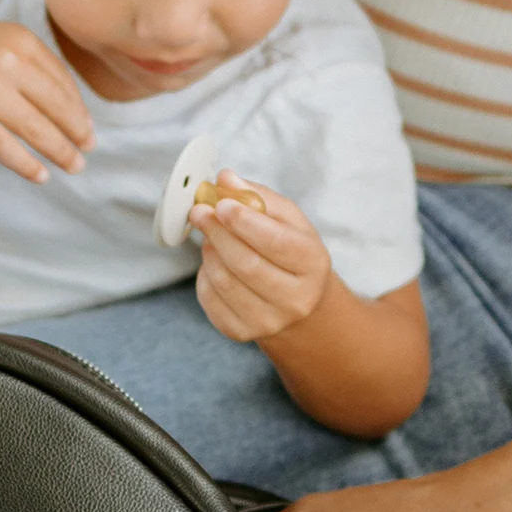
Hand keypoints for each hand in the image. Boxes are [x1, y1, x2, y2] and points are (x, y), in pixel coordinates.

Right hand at [0, 8, 91, 182]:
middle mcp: (9, 63)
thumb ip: (26, 64)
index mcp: (21, 40)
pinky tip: (40, 175)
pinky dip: (27, 164)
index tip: (86, 128)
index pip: (63, 82)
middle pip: (57, 107)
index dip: (79, 110)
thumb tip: (61, 104)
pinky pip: (5, 147)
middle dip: (77, 134)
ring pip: (37, 129)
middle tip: (87, 151)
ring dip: (60, 152)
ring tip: (74, 167)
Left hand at [192, 174, 330, 342]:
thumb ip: (258, 196)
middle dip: (218, 233)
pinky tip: (213, 262)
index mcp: (312, 264)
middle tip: (199, 211)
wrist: (297, 300)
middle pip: (247, 264)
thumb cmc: (290, 252)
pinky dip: (204, 275)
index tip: (220, 203)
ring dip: (209, 252)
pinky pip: (210, 299)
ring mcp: (268, 321)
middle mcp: (296, 299)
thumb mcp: (287, 220)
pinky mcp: (241, 332)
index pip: (276, 242)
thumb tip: (225, 179)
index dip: (244, 221)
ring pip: (225, 282)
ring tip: (210, 235)